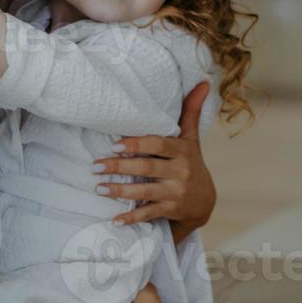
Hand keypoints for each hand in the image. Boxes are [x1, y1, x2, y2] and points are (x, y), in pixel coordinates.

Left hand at [94, 82, 216, 242]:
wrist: (205, 200)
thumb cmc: (190, 161)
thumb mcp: (192, 138)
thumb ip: (190, 111)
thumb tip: (204, 82)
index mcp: (183, 150)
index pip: (159, 145)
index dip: (137, 144)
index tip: (115, 144)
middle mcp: (181, 171)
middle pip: (147, 168)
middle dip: (120, 167)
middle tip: (96, 166)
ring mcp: (177, 192)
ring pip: (145, 192)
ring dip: (120, 191)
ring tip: (98, 187)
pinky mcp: (172, 210)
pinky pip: (149, 214)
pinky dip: (132, 218)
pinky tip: (115, 220)